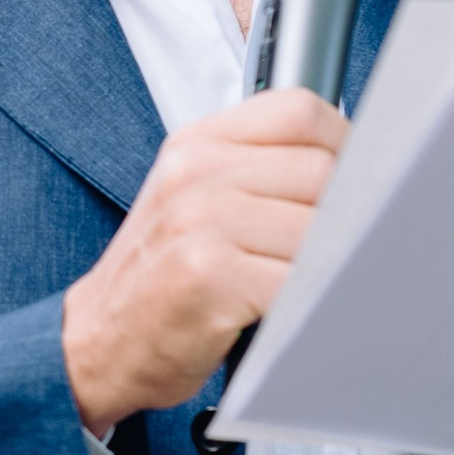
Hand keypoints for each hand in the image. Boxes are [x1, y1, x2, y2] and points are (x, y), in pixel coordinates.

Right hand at [61, 90, 347, 425]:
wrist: (96, 343)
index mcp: (196, 144)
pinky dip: (313, 303)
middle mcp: (196, 174)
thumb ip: (259, 172)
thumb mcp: (193, 200)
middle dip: (346, 213)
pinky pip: (299, 281)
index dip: (345, 145)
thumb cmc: (161, 278)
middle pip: (321, 170)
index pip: (299, 111)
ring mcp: (200, 222)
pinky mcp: (210, 276)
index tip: (357, 181)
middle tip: (339, 248)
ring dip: (332, 265)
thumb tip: (356, 169)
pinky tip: (298, 314)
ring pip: (319, 228)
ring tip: (317, 285)